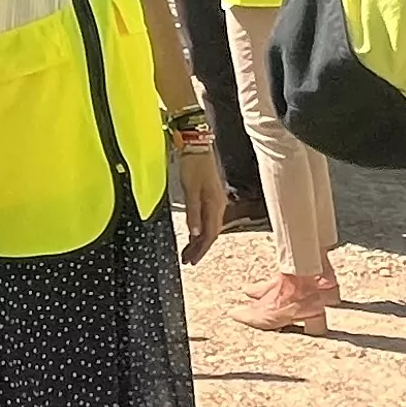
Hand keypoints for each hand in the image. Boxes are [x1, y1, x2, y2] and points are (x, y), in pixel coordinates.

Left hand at [176, 145, 227, 259]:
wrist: (197, 145)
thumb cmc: (193, 164)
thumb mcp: (190, 190)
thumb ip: (193, 212)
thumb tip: (196, 233)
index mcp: (215, 205)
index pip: (210, 234)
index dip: (201, 249)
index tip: (192, 260)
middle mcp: (218, 205)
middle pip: (210, 233)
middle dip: (199, 248)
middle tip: (188, 260)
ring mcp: (215, 201)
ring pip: (209, 227)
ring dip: (198, 240)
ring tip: (187, 251)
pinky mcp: (210, 196)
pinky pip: (206, 219)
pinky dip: (199, 229)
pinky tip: (193, 234)